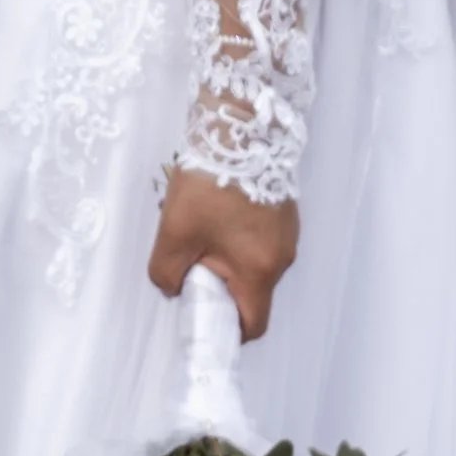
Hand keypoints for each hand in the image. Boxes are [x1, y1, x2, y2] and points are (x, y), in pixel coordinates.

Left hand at [149, 167, 299, 340]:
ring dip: (231, 258)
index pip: (254, 324)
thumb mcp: (174, 233)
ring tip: (204, 229)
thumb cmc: (208, 184)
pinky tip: (220, 211)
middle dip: (223, 287)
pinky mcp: (284, 212)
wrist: (238, 125)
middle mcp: (283, 257)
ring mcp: (288, 233)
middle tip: (194, 263)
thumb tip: (175, 288)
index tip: (204, 314)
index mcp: (260, 270)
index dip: (228, 330)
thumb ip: (167, 274)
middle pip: (254, 292)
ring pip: (256, 264)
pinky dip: (240, 238)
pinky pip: (261, 240)